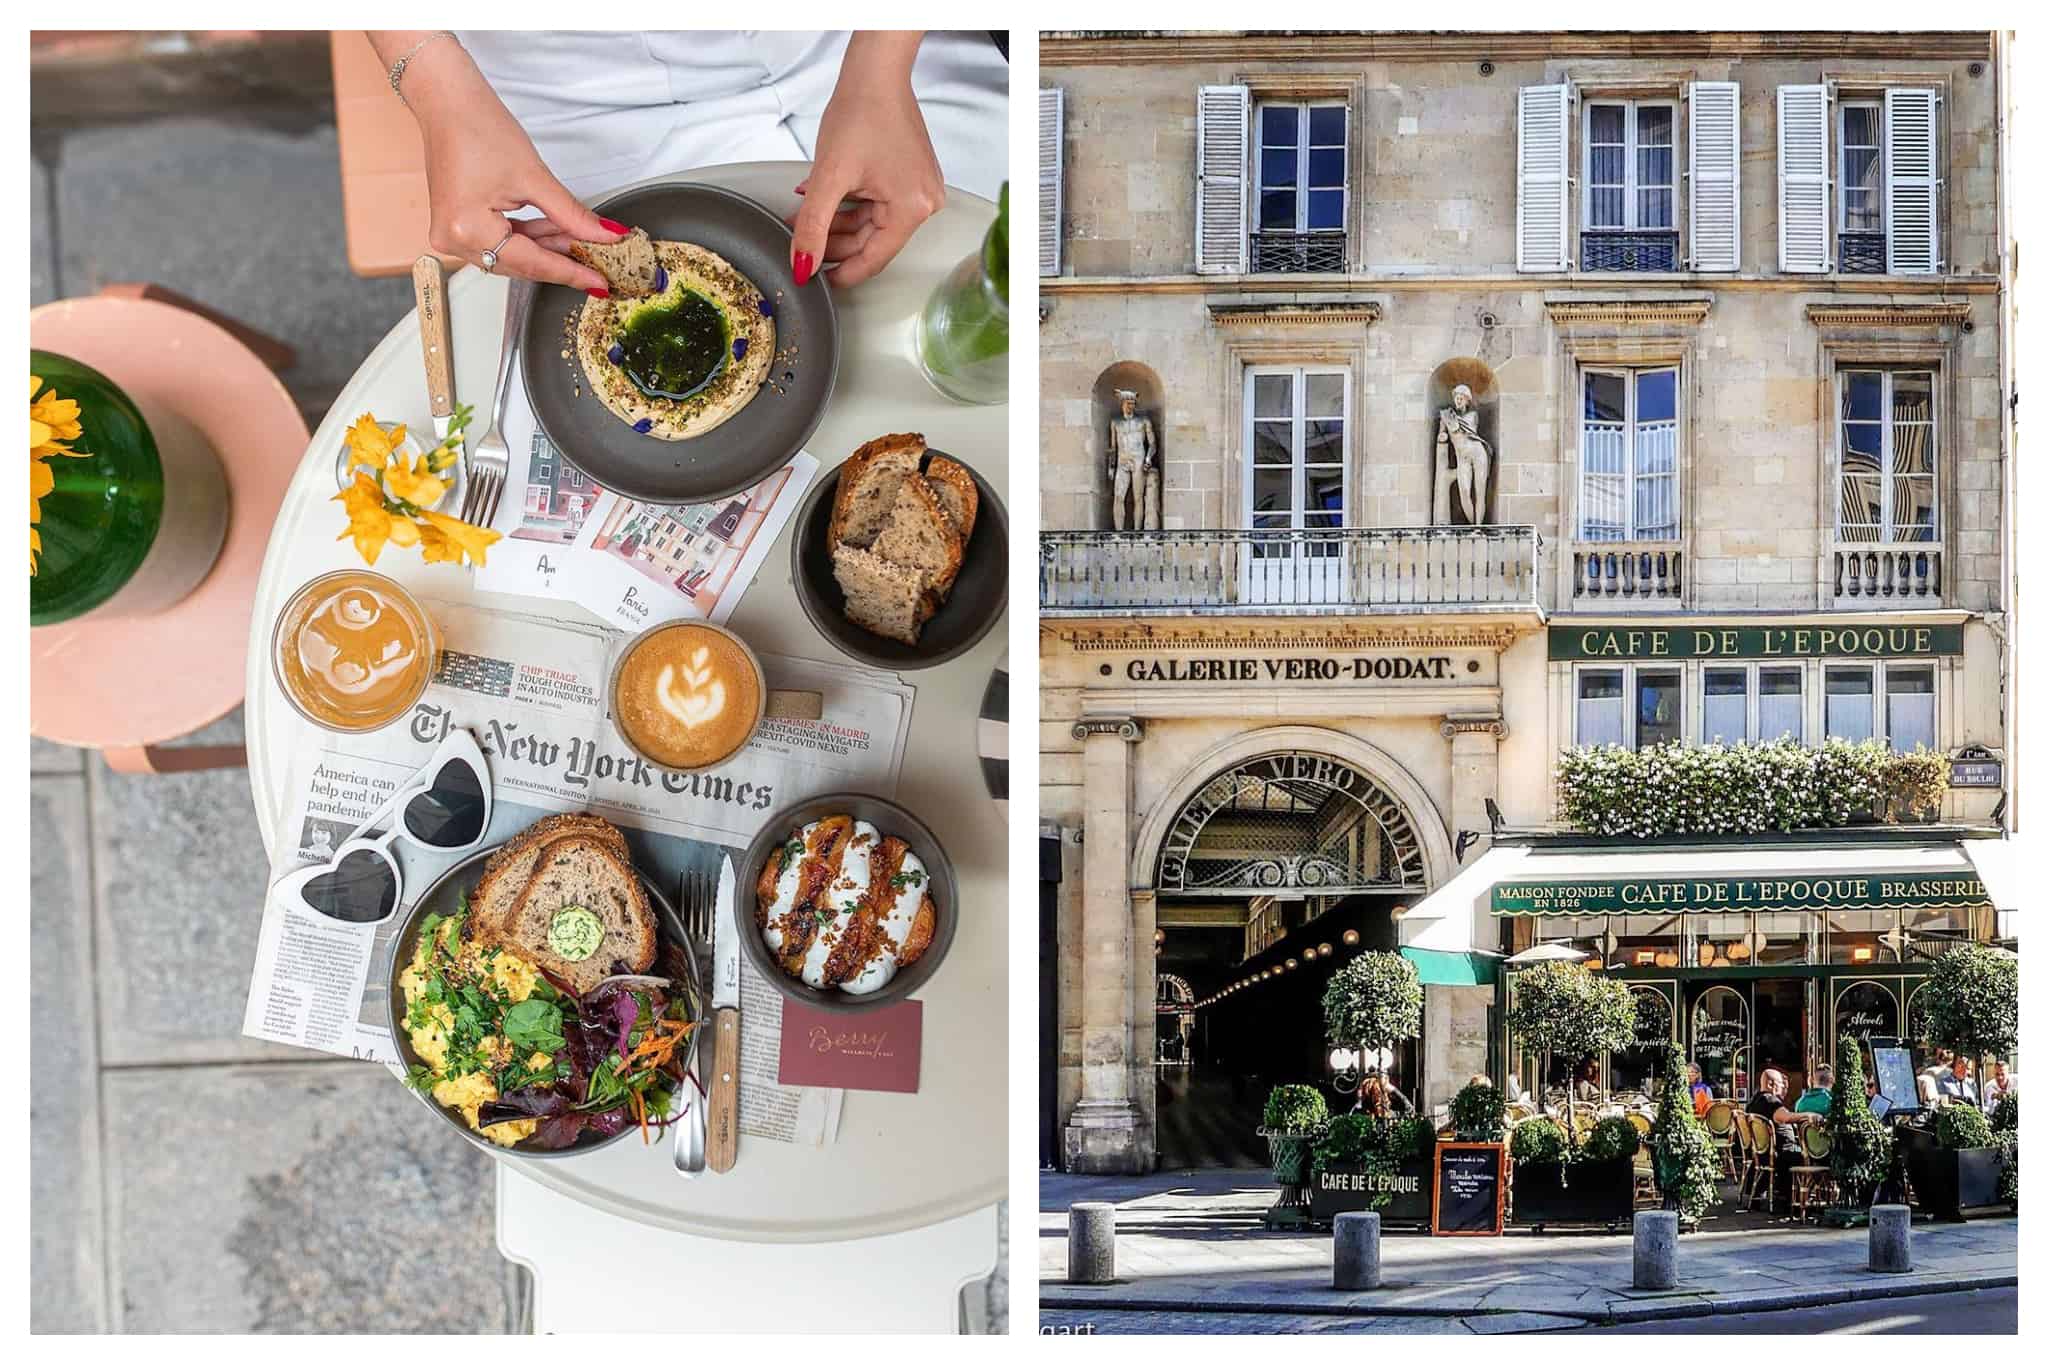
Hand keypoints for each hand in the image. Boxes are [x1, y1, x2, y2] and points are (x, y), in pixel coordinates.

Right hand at [374, 31, 623, 292]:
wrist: (447, 102)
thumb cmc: (480, 128)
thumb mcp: (535, 177)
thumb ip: (572, 215)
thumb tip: (606, 236)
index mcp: (468, 231)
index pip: (531, 263)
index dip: (570, 273)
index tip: (599, 283)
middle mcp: (453, 241)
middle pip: (519, 265)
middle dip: (560, 261)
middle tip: (597, 262)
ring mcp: (451, 235)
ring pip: (510, 256)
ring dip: (546, 249)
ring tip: (581, 243)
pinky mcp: (455, 225)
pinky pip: (498, 243)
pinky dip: (527, 239)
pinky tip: (554, 232)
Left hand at [788, 32, 944, 288]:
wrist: (875, 74)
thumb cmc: (861, 113)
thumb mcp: (828, 177)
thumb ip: (813, 226)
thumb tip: (803, 266)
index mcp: (913, 210)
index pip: (874, 259)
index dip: (842, 273)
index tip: (817, 280)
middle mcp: (925, 203)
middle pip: (873, 241)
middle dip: (833, 241)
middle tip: (800, 241)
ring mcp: (920, 189)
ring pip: (872, 223)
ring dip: (838, 223)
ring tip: (803, 217)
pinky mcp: (910, 177)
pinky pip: (878, 204)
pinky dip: (850, 205)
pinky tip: (823, 202)